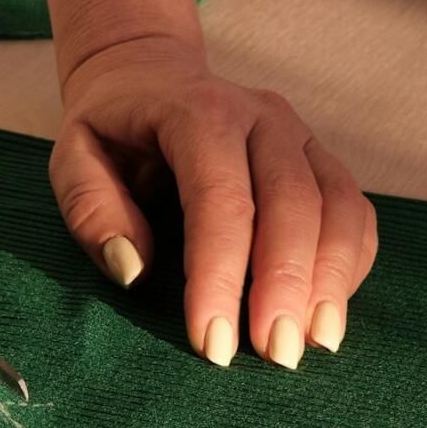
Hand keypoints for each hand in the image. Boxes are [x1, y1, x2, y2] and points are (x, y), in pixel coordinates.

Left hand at [49, 33, 377, 366]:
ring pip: (337, 205)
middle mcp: (260, 116)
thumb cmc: (112, 126)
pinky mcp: (319, 157)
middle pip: (292, 202)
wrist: (148, 71)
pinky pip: (353, 211)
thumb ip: (91, 209)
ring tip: (315, 344)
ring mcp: (298, 134)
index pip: (220, 199)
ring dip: (332, 279)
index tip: (213, 343)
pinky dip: (349, 264)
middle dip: (287, 285)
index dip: (220, 275)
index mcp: (197, 111)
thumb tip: (132, 269)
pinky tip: (327, 311)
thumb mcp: (73, 156)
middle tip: (276, 356)